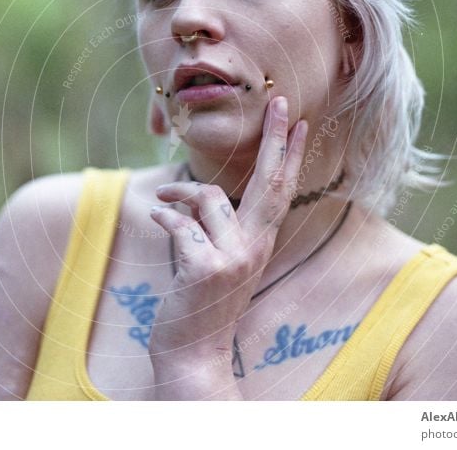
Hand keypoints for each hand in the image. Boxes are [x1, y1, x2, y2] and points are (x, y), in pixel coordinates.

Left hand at [148, 96, 307, 397]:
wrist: (191, 354)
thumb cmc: (200, 302)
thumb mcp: (218, 260)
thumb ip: (216, 226)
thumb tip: (198, 192)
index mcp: (259, 243)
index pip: (281, 190)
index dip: (291, 154)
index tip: (300, 120)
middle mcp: (254, 248)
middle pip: (270, 182)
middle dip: (276, 139)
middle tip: (283, 102)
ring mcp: (232, 259)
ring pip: (209, 197)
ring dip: (179, 193)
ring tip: (164, 199)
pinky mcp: (204, 268)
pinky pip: (179, 223)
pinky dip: (163, 215)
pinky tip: (155, 215)